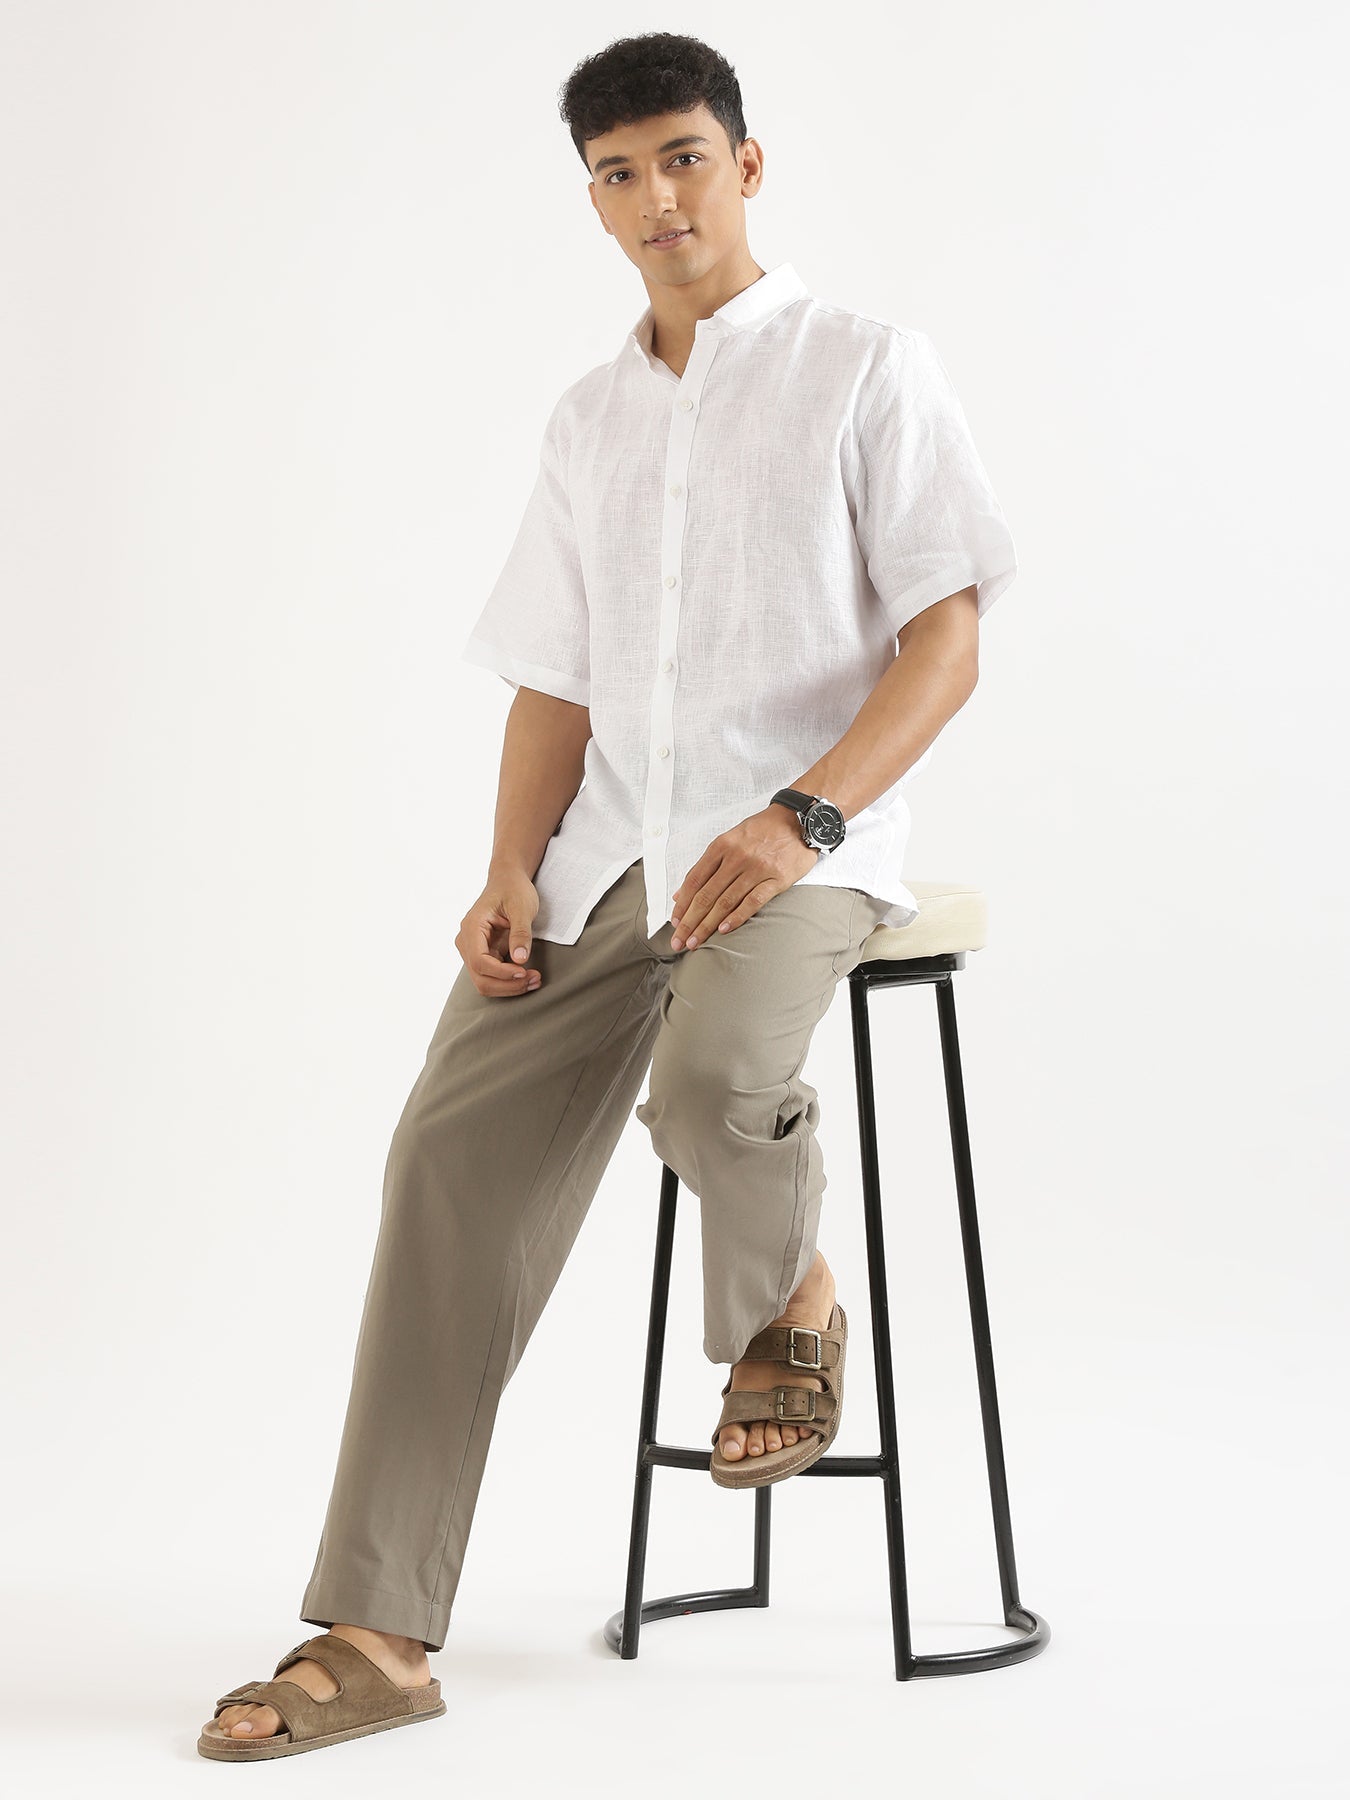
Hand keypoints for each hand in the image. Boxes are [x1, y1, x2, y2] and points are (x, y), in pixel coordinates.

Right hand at [456, 867, 543, 996]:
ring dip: (509, 987)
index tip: (524, 972)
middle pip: (480, 978)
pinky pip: (493, 977)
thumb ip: (521, 933)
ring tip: (534, 980)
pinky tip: (528, 978)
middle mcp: (467, 942)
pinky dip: (509, 983)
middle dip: (508, 985)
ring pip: (485, 982)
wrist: (508, 881)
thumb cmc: (513, 889)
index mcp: (471, 927)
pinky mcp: (484, 956)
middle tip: (535, 979)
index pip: (479, 961)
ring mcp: (473, 951)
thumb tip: (520, 959)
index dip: (501, 973)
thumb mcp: (522, 907)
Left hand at [669, 807, 819, 948]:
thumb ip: (706, 866)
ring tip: (696, 943)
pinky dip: (737, 917)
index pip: (694, 880)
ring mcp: (756, 868)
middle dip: (689, 922)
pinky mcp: (777, 879)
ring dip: (707, 925)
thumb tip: (681, 894)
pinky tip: (724, 930)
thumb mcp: (729, 840)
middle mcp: (736, 857)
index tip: (674, 922)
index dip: (682, 904)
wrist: (798, 820)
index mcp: (721, 846)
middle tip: (679, 941)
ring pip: (725, 901)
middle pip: (706, 895)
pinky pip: (753, 901)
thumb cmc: (762, 831)